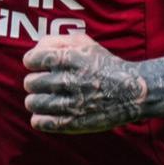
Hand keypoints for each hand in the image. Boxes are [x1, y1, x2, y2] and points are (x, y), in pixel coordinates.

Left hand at [22, 32, 148, 133]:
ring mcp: (72, 103)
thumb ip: (56, 41)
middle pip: (31, 82)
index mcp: (70, 58)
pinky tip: (42, 115)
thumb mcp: (84, 42)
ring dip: (34, 100)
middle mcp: (69, 80)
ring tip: (41, 99)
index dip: (32, 62)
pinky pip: (42, 123)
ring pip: (34, 103)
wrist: (132, 91)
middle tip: (41, 84)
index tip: (36, 66)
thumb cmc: (103, 64)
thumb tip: (34, 51)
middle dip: (33, 82)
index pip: (32, 60)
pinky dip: (38, 119)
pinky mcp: (74, 123)